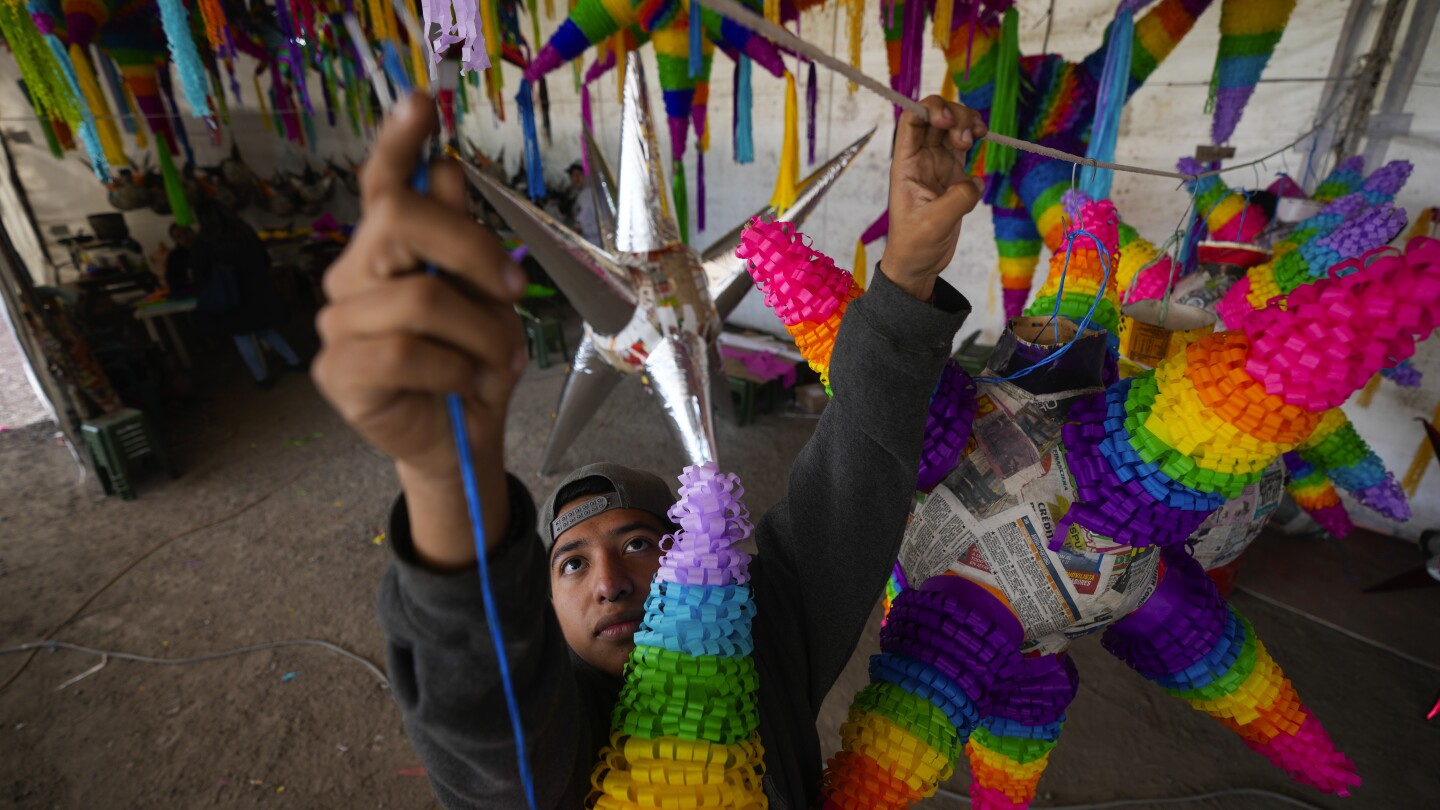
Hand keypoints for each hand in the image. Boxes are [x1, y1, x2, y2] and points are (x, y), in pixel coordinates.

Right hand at [312, 95, 526, 565]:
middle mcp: (353, 274)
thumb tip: (445, 172)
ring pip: (420, 301)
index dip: (399, 141)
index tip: (420, 101)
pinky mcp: (338, 372)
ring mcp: (338, 323)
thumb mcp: (487, 301)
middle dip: (473, 251)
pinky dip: (457, 370)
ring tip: (498, 362)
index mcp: (388, 248)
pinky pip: (410, 354)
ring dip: (480, 335)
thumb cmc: (473, 363)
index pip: (385, 184)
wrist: (461, 441)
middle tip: (515, 294)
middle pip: (401, 222)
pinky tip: (465, 385)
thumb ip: (464, 244)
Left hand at [880, 96, 987, 300]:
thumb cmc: (915, 245)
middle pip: (936, 116)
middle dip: (954, 116)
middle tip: (966, 140)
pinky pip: (965, 143)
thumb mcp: (935, 224)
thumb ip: (957, 199)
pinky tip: (983, 138)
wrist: (918, 264)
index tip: (947, 123)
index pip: (911, 120)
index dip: (929, 110)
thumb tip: (976, 182)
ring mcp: (937, 164)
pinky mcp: (953, 174)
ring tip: (976, 137)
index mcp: (905, 164)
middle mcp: (920, 158)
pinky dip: (975, 135)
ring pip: (952, 126)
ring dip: (967, 122)